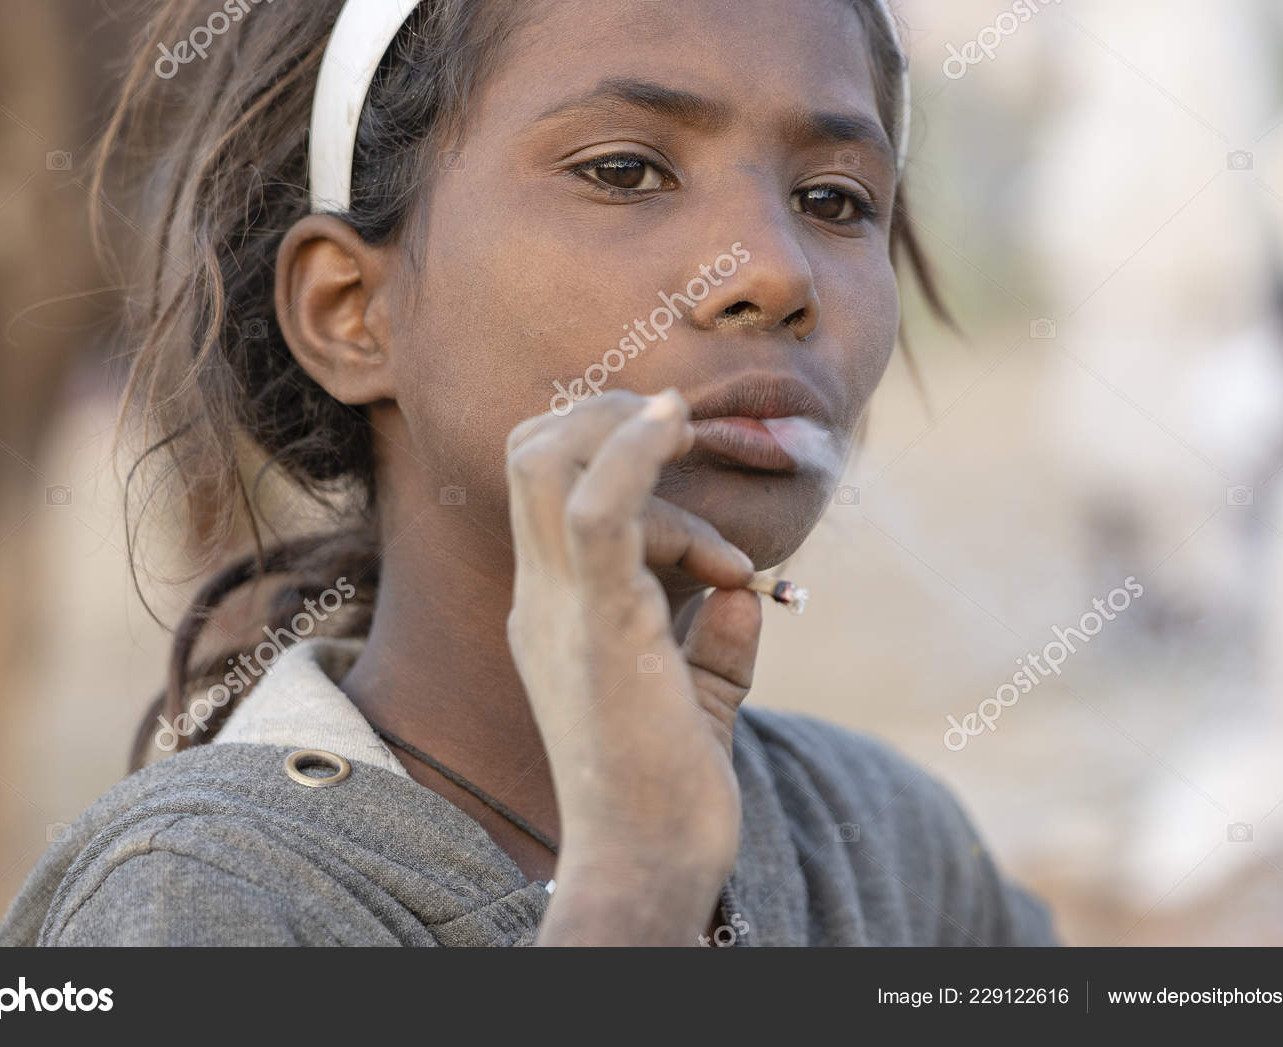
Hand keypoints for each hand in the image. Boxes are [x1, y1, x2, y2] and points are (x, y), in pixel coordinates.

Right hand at [504, 388, 762, 942]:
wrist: (648, 867)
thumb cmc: (667, 796)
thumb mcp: (697, 703)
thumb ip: (718, 646)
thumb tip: (751, 590)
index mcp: (554, 613)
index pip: (544, 488)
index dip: (613, 452)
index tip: (698, 494)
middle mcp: (542, 599)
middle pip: (530, 452)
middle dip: (606, 415)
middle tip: (679, 430)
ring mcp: (561, 608)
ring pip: (546, 460)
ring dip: (622, 427)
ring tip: (688, 438)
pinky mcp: (603, 624)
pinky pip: (598, 507)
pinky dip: (635, 452)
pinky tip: (675, 429)